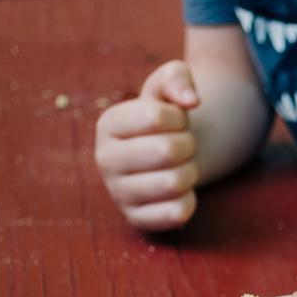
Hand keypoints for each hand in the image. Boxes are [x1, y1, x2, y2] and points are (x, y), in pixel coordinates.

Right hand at [95, 60, 199, 230]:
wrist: (171, 155)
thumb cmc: (168, 117)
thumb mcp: (169, 85)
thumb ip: (178, 77)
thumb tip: (191, 100)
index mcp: (108, 124)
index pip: (155, 117)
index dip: (180, 117)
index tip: (177, 120)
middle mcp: (104, 159)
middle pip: (167, 151)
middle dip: (189, 145)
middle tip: (184, 146)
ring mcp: (118, 193)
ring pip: (174, 183)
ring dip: (190, 172)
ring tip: (181, 166)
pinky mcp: (136, 219)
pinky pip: (177, 213)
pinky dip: (190, 200)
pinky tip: (179, 191)